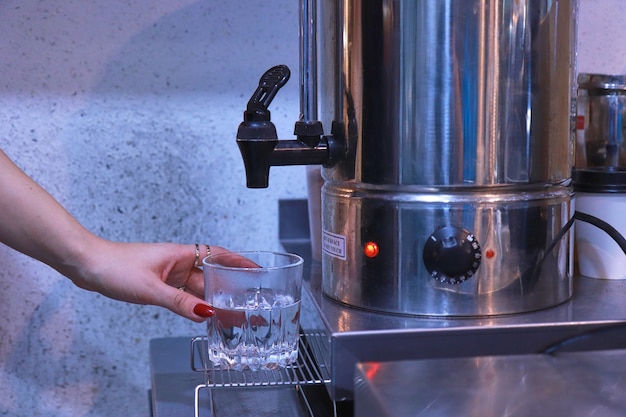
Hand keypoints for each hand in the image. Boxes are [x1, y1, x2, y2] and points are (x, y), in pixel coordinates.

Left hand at [68, 241, 249, 321]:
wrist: (88, 265)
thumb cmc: (115, 266)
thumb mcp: (151, 288)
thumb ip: (179, 302)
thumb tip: (205, 312)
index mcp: (181, 254)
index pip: (219, 255)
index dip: (239, 262)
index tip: (257, 269)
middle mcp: (179, 262)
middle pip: (212, 275)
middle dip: (230, 288)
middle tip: (249, 302)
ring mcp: (169, 273)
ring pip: (198, 287)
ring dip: (213, 299)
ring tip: (231, 313)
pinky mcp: (159, 284)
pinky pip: (184, 295)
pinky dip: (195, 304)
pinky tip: (202, 314)